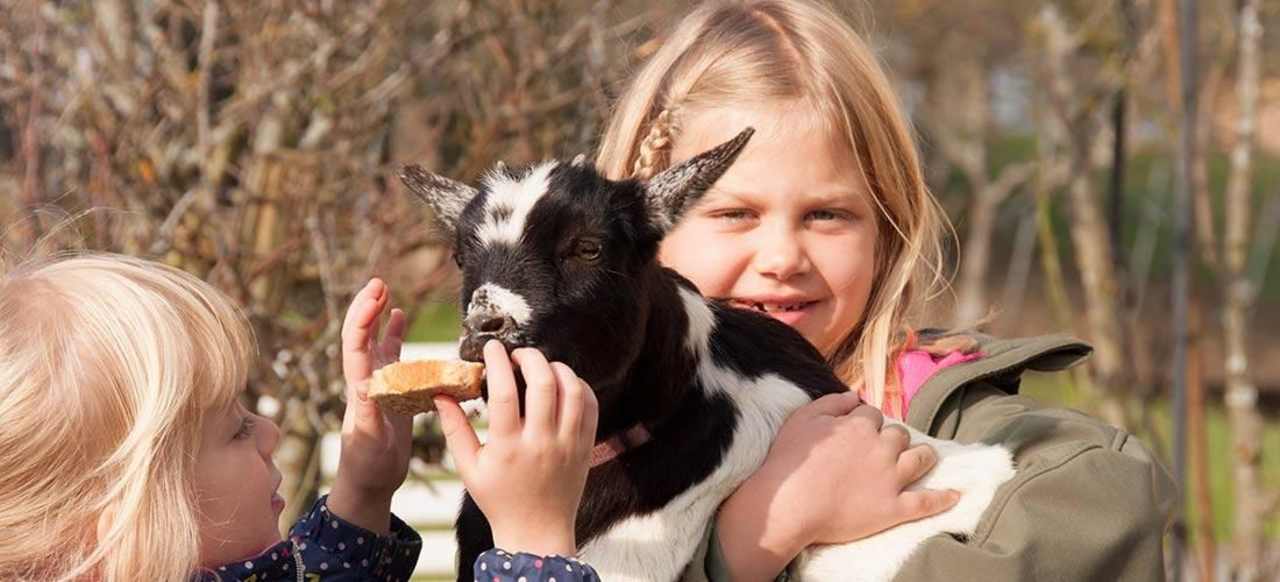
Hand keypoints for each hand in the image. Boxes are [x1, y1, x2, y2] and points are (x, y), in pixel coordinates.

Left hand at [329, 278, 411, 534]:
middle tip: (378, 283)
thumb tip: (365, 383)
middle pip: (361, 335)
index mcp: (360, 389)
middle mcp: (366, 381)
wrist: (370, 483)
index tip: (376, 295)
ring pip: (375, 341)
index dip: (363, 318)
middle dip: (367, 307)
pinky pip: (392, 356)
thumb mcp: (368, 441)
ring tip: (384, 290)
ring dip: (377, 315)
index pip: (356, 345)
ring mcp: (378, 384)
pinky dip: (394, 334)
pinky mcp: (391, 391)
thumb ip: (367, 413)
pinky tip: (399, 315)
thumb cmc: (369, 467)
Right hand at [434, 341, 597, 556]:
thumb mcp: (469, 468)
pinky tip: (561, 384)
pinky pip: (589, 405)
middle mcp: (541, 443)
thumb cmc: (499, 499)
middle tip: (518, 355)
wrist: (537, 532)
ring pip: (571, 390)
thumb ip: (454, 428)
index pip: (504, 393)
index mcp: (508, 448)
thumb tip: (441, 393)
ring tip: (540, 367)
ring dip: (556, 368)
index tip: (493, 347)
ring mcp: (567, 444)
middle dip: (530, 357)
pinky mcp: (585, 446)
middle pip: (543, 383)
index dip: (498, 362)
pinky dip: (578, 386)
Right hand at [716, 390, 958, 580]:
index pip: (874, 415)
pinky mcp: (894, 508)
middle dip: (895, 438)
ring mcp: (891, 478)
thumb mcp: (802, 419)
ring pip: (920, 459)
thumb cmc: (789, 460)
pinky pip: (925, 502)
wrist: (790, 504)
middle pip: (900, 435)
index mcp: (860, 425)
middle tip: (884, 449)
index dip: (867, 423)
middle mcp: (881, 448)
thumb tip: (854, 395)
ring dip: (924, 456)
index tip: (858, 433)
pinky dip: (942, 498)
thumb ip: (830, 403)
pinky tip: (954, 495)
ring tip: (927, 458)